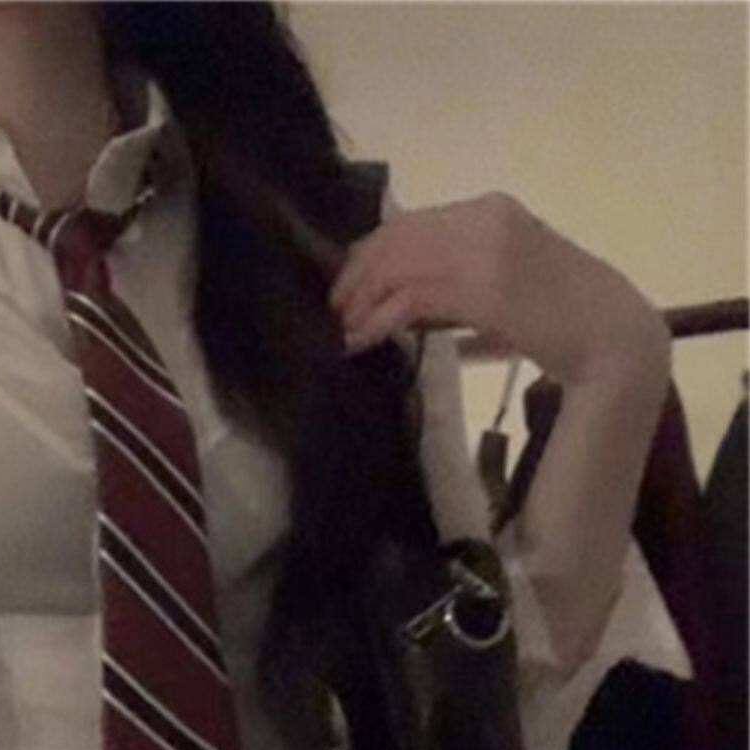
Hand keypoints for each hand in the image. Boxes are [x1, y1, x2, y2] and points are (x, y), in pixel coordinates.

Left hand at [328, 190, 669, 387]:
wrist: (613, 338)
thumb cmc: (565, 324)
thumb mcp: (506, 291)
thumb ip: (460, 291)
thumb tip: (411, 314)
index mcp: (491, 210)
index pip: (409, 222)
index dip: (369, 255)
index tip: (347, 289)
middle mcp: (484, 218)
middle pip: (395, 239)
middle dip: (355, 278)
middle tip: (334, 314)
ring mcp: (485, 249)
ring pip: (397, 266)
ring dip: (360, 303)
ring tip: (343, 333)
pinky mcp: (483, 288)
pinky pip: (410, 299)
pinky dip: (377, 321)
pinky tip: (363, 341)